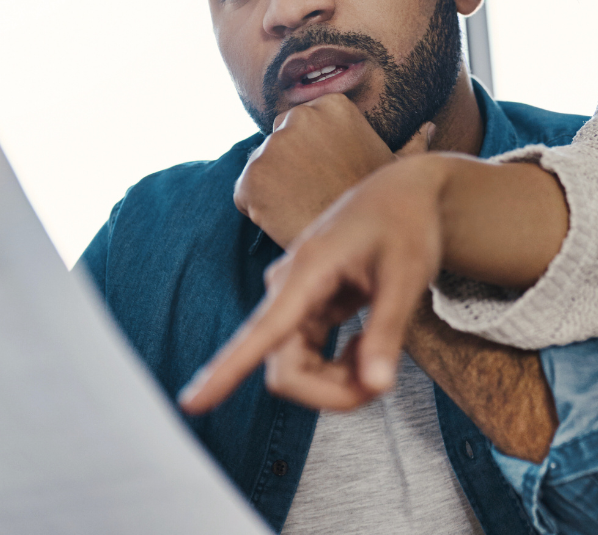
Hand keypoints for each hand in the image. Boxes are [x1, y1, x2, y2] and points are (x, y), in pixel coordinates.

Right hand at [180, 153, 455, 413]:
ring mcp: (293, 300)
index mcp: (306, 272)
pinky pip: (309, 358)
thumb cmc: (406, 223)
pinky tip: (368, 344)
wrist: (404, 192)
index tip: (191, 404)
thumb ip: (388, 332)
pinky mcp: (305, 309)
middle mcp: (287, 288)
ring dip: (339, 382)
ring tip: (381, 356)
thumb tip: (377, 387)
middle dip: (332, 392)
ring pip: (297, 370)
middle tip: (383, 381)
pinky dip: (341, 368)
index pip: (261, 333)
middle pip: (285, 371)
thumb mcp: (406, 275)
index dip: (225, 372)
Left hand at [234, 92, 433, 248]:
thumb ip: (410, 143)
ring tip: (303, 209)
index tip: (327, 173)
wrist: (361, 242)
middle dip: (288, 164)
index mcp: (332, 105)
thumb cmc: (382, 203)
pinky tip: (286, 219)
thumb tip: (429, 127)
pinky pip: (245, 194)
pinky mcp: (252, 178)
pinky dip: (258, 208)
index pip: (303, 123)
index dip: (312, 152)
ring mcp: (271, 147)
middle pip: (278, 141)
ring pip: (261, 168)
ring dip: (272, 187)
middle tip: (312, 193)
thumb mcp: (398, 168)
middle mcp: (297, 117)